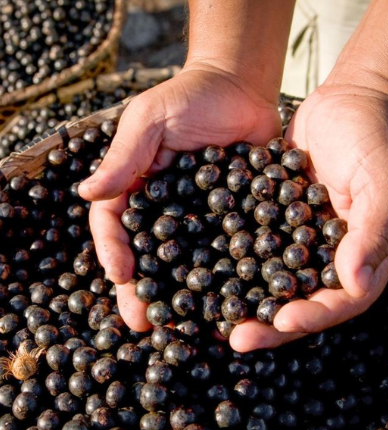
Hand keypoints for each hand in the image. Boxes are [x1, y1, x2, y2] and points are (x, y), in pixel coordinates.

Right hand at [79, 62, 281, 332]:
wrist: (244, 87)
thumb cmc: (190, 96)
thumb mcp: (151, 118)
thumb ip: (125, 155)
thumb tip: (87, 193)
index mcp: (139, 189)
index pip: (117, 225)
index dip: (115, 252)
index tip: (120, 276)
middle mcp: (169, 211)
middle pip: (153, 257)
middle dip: (146, 292)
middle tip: (144, 325)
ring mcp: (206, 219)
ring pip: (193, 264)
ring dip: (188, 296)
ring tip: (187, 328)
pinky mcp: (243, 219)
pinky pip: (237, 251)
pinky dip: (235, 276)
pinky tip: (237, 301)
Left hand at [229, 82, 387, 350]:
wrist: (352, 95)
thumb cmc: (376, 136)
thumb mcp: (381, 182)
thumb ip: (372, 233)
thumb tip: (357, 285)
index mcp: (369, 255)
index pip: (343, 300)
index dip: (313, 317)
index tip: (280, 324)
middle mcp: (338, 255)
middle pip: (306, 301)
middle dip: (272, 323)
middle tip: (235, 337)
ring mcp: (309, 238)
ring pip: (278, 280)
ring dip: (249, 300)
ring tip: (214, 316)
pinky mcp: (283, 219)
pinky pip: (259, 247)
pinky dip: (236, 261)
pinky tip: (203, 269)